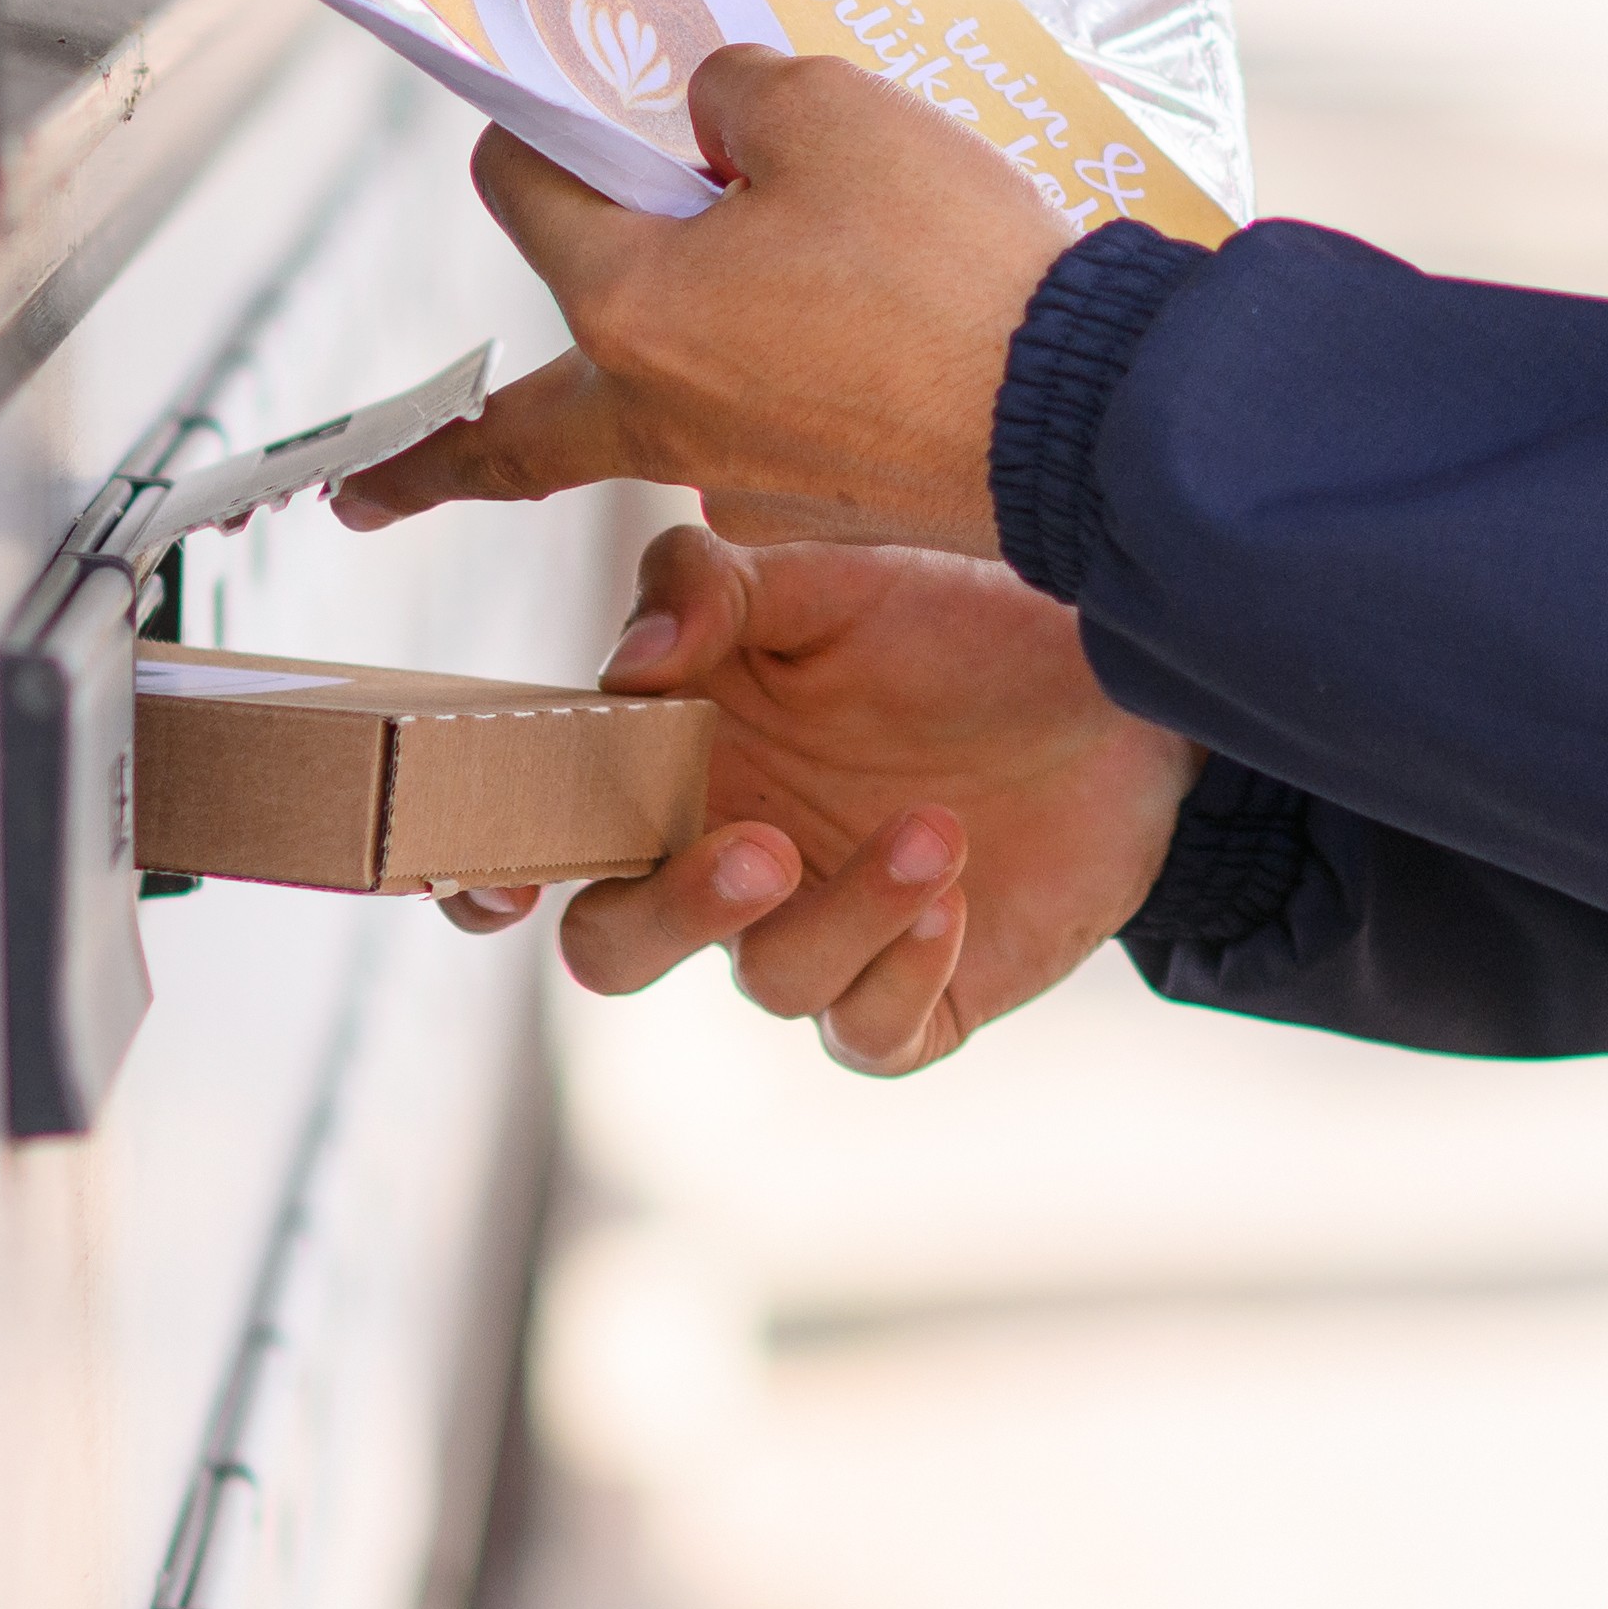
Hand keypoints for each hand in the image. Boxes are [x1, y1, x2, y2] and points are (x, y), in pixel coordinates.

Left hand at [329, 43, 1064, 557]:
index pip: (524, 194)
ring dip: (657, 368)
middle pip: (514, 437)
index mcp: (632, 309)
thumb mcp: (830, 109)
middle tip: (359, 495)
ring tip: (726, 298)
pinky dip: (781, 387)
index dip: (535, 128)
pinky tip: (860, 333)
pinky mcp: (824, 508)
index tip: (540, 106)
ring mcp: (742, 479)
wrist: (1080, 412)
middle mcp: (661, 415)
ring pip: (656, 420)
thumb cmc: (946, 258)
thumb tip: (715, 117)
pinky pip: (767, 437)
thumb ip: (735, 95)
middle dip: (428, 462)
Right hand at [449, 524, 1189, 1076]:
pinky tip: (952, 895)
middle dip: (670, 916)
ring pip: (769, 979)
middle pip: (618, 948)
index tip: (503, 877)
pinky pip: (868, 1032)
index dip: (492, 872)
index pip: (543, 837)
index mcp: (672, 768)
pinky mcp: (916, 997)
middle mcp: (725, 866)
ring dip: (847, 909)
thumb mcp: (823, 576)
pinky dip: (901, 970)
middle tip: (761, 846)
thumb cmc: (949, 621)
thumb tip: (628, 667)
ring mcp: (820, 937)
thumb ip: (706, 590)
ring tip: (936, 826)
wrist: (1115, 673)